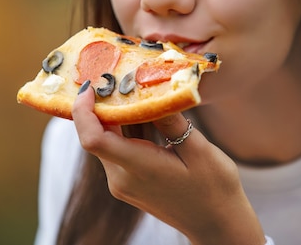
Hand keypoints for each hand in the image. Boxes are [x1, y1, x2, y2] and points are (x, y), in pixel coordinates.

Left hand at [71, 84, 265, 244]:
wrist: (217, 224)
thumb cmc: (214, 188)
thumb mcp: (199, 150)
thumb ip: (171, 121)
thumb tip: (152, 92)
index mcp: (137, 169)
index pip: (93, 139)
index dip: (83, 111)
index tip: (91, 86)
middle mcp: (122, 179)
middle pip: (95, 136)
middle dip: (98, 106)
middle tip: (111, 76)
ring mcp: (123, 184)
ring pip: (106, 142)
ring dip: (112, 116)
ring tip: (125, 88)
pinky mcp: (129, 184)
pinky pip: (117, 150)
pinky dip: (122, 130)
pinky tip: (138, 112)